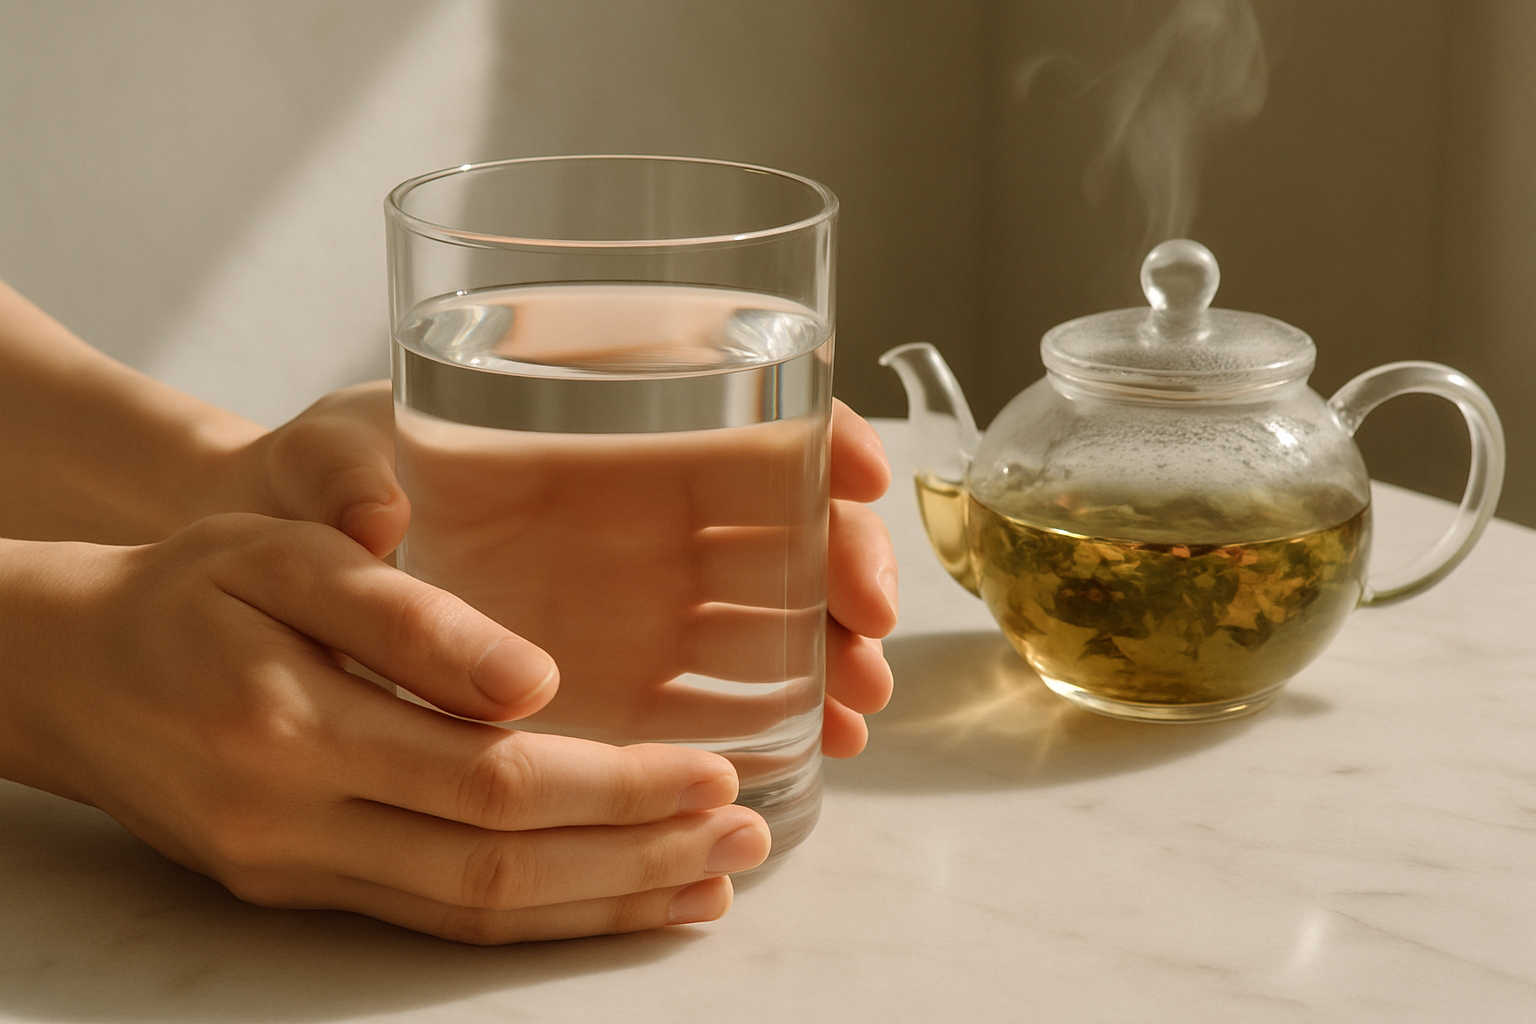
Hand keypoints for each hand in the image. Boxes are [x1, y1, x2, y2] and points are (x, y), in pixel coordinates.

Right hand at [0, 517, 769, 942]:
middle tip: (746, 839)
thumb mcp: (284, 555)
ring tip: (706, 884)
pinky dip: (535, 917)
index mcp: (297, 726)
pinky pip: (433, 920)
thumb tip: (536, 682)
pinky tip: (603, 899)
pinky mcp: (296, 886)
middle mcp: (296, 823)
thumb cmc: (183, 586)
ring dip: (602, 904)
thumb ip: (408, 618)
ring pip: (474, 916)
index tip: (715, 776)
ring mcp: (294, 870)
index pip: (495, 784)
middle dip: (637, 861)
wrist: (63, 665)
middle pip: (501, 871)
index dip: (617, 789)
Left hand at [244, 385, 896, 757]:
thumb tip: (376, 516)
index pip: (737, 399)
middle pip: (786, 511)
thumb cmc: (317, 488)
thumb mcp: (323, 456)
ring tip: (854, 711)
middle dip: (847, 563)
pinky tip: (818, 742)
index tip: (860, 474)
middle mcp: (643, 493)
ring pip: (777, 599)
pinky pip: (730, 674)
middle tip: (867, 632)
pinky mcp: (635, 656)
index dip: (816, 425)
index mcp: (597, 416)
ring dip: (834, 647)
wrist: (293, 571)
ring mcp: (647, 578)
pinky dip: (785, 702)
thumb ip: (341, 472)